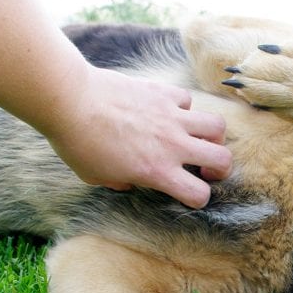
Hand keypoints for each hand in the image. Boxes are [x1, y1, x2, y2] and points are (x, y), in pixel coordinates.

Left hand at [44, 66, 231, 208]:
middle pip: (223, 159)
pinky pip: (187, 99)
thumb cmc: (78, 143)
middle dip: (220, 168)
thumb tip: (128, 182)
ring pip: (216, 126)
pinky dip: (183, 107)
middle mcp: (172, 145)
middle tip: (205, 167)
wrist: (70, 101)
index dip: (197, 199)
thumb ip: (120, 182)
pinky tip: (168, 110)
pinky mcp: (163, 93)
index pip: (198, 195)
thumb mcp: (97, 177)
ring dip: (212, 135)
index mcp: (157, 171)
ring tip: (198, 137)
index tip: (187, 192)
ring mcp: (171, 117)